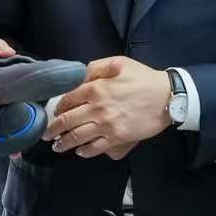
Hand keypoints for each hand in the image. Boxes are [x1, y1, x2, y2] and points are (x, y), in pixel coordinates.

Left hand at [45, 56, 172, 158]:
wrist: (167, 97)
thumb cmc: (143, 78)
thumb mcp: (119, 63)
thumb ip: (96, 67)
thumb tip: (80, 76)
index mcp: (96, 89)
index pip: (68, 100)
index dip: (58, 107)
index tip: (54, 113)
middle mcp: (97, 109)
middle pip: (68, 121)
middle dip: (54, 129)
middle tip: (47, 135)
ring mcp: (107, 126)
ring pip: (78, 137)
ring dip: (64, 143)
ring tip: (58, 147)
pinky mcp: (118, 138)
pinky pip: (96, 148)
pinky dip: (85, 152)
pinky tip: (80, 152)